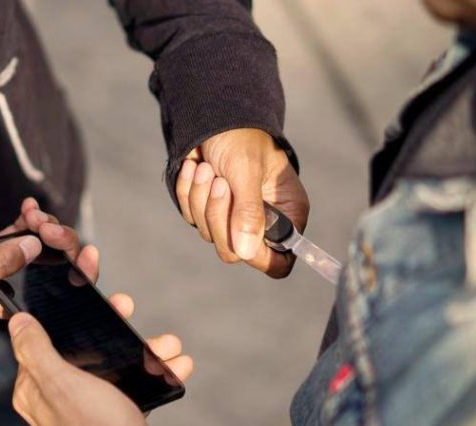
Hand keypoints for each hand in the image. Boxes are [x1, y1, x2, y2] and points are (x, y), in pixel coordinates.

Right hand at [0, 198, 99, 317]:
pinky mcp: (3, 246)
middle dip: (61, 240)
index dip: (81, 277)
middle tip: (45, 225)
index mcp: (13, 303)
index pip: (59, 297)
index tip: (86, 256)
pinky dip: (32, 217)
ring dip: (45, 224)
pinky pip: (28, 231)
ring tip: (31, 213)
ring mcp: (12, 265)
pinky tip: (27, 207)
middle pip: (60, 265)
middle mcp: (18, 286)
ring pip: (46, 244)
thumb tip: (34, 247)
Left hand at [8, 297, 193, 425]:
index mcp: (35, 391)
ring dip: (142, 350)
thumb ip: (36, 351)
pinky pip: (132, 384)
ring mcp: (86, 410)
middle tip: (127, 305)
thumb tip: (17, 322)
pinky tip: (177, 365)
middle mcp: (56, 400)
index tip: (87, 287)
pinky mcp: (113, 419)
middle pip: (80, 348)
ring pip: (112, 364)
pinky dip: (153, 372)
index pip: (42, 338)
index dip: (64, 311)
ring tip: (169, 343)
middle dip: (110, 326)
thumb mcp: (62, 385)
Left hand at [176, 128, 309, 277]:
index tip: (240, 234)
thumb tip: (246, 252)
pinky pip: (192, 217)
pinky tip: (193, 166)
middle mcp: (264, 222)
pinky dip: (188, 191)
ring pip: (209, 234)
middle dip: (219, 216)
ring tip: (205, 168)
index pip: (279, 262)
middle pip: (236, 250)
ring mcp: (234, 217)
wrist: (214, 114)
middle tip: (218, 181)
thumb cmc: (241, 136)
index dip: (259, 256)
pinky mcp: (209, 209)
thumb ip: (248, 212)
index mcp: (287, 215)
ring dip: (201, 198)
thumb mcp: (246, 170)